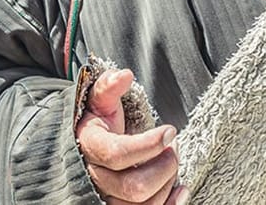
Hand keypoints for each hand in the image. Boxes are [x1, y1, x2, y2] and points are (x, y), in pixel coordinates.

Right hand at [76, 69, 188, 203]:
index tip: (170, 131)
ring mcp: (107, 196)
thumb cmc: (98, 122)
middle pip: (134, 186)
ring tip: (172, 161)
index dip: (149, 145)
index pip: (118, 154)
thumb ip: (109, 87)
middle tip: (174, 148)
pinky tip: (180, 190)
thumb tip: (124, 75)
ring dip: (167, 184)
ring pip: (142, 204)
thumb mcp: (100, 100)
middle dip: (164, 167)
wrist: (85, 146)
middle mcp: (94, 177)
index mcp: (89, 146)